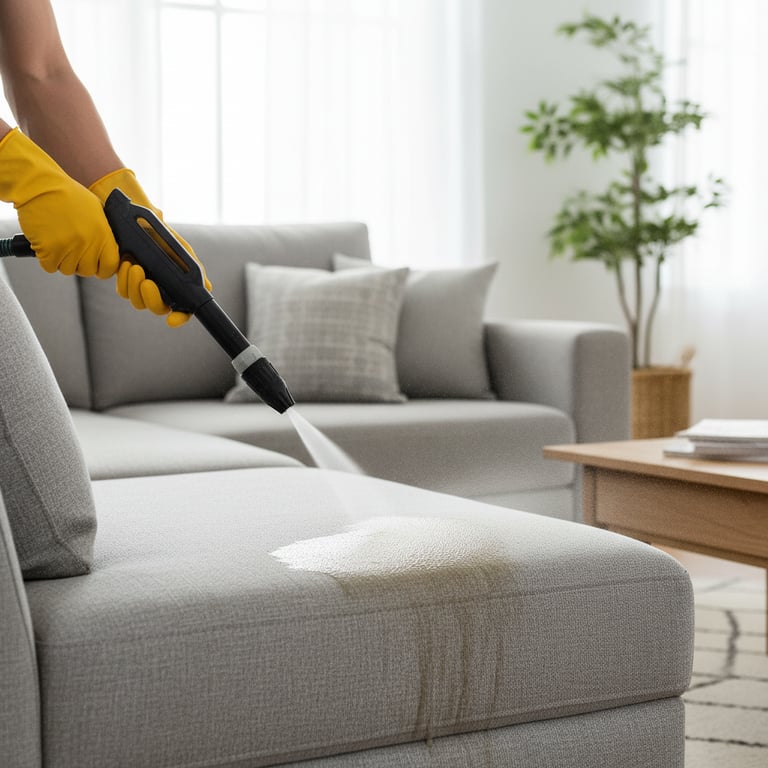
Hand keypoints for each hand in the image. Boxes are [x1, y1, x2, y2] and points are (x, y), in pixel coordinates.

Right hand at [0, 128, 118, 276]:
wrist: (40, 185)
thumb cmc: (67, 194)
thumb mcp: (97, 210)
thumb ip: (105, 232)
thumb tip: (111, 249)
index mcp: (103, 234)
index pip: (110, 266)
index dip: (103, 268)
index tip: (96, 264)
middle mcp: (88, 243)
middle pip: (88, 271)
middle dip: (80, 264)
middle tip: (72, 249)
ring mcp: (68, 247)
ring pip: (68, 270)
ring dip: (63, 260)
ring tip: (59, 241)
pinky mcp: (48, 250)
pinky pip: (50, 267)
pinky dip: (47, 259)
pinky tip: (47, 243)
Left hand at [89, 168, 210, 326]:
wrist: (130, 214)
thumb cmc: (158, 229)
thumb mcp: (180, 247)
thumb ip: (194, 268)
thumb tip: (209, 289)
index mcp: (176, 284)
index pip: (182, 309)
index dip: (180, 317)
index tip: (173, 320)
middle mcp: (160, 288)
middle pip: (158, 308)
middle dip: (152, 298)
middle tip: (146, 281)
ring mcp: (141, 285)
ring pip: (138, 301)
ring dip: (134, 286)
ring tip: (133, 266)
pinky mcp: (123, 279)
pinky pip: (123, 290)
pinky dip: (123, 279)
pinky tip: (125, 262)